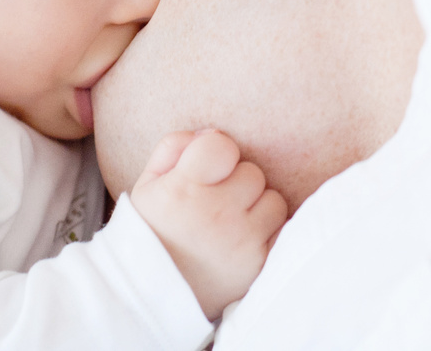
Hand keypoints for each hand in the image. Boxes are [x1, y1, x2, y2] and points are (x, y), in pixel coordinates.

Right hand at [130, 130, 287, 319]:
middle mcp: (215, 213)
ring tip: (231, 223)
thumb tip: (211, 132)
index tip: (207, 168)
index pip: (221, 144)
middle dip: (236, 182)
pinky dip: (268, 233)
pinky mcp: (259, 265)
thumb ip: (174, 147)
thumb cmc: (151, 233)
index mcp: (183, 189)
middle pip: (252, 171)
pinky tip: (246, 240)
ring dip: (256, 207)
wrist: (151, 297)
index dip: (215, 151)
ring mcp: (241, 241)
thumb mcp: (147, 185)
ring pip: (273, 199)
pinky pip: (282, 230)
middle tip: (215, 202)